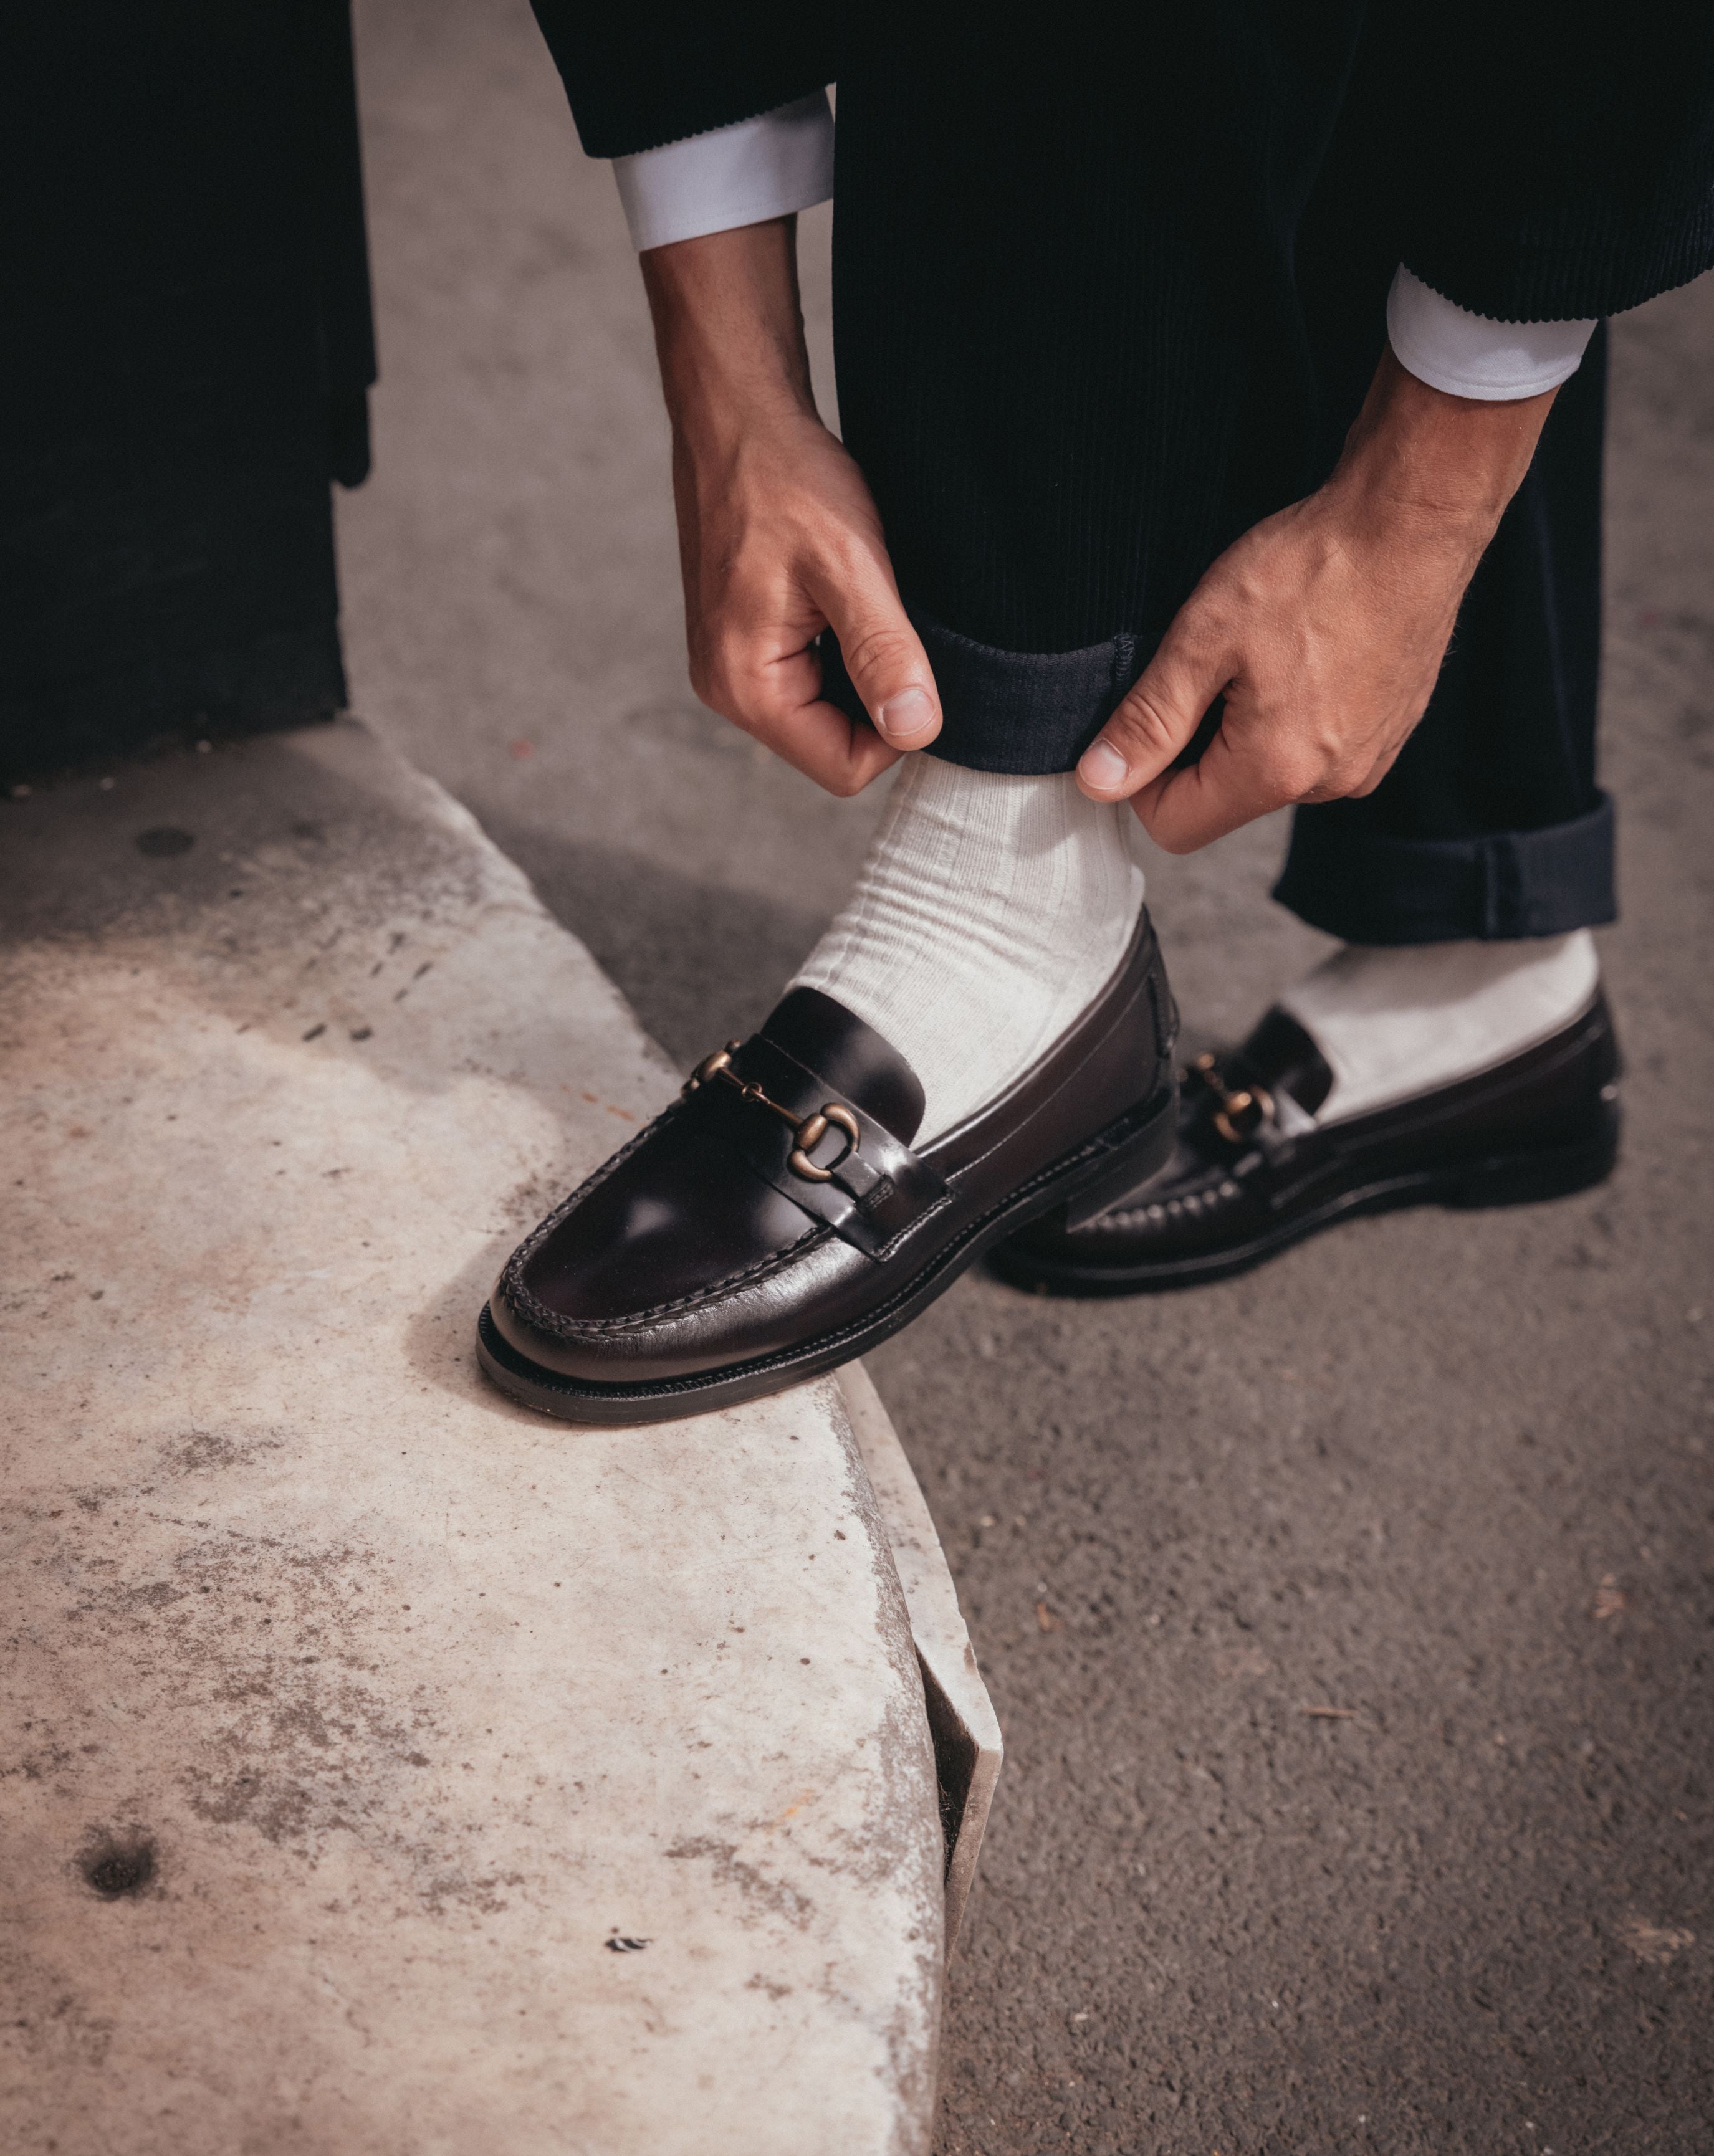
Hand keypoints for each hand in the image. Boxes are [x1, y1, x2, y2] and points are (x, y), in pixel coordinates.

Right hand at [641, 219, 940, 795]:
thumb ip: (883, 653)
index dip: (898, 730)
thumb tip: (916, 731)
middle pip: (834, 746)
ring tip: (867, 600)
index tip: (918, 661)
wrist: (737, 417)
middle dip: (879, 698)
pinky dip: (843, 647)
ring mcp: (733, 666)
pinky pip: (813, 676)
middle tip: (897, 621)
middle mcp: (728, 689)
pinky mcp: (745, 641)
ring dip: (863, 668)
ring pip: (829, 711)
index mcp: (745, 687)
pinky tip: (848, 596)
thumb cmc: (786, 479)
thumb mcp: (850, 565)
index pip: (844, 768)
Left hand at [1074, 347, 1559, 849]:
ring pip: (1269, 773)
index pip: (1174, 825)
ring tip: (1264, 650)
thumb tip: (1097, 782)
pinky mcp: (1388, 733)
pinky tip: (1303, 651)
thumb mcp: (1205, 638)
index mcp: (1275, 771)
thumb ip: (1149, 720)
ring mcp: (1367, 761)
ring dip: (1246, 726)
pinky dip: (1294, 713)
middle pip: (1223, 801)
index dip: (1141, 780)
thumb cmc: (1313, 569)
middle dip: (1196, 747)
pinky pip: (1316, 748)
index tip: (1149, 713)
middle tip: (1209, 665)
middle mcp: (1328, 785)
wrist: (1414, 521)